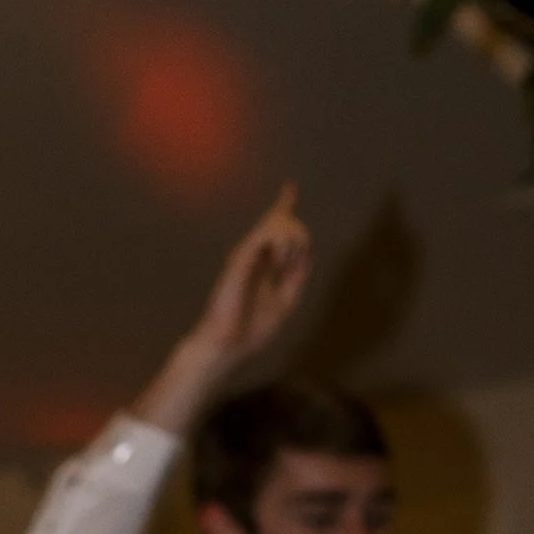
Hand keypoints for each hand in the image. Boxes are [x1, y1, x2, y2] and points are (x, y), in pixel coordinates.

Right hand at [135, 186, 311, 435]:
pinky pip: (269, 233)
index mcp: (262, 263)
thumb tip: (306, 254)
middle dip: (299, 238)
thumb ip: (296, 277)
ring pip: (279, 223)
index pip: (275, 227)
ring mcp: (245, 254)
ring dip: (291, 243)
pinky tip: (276, 264)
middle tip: (288, 267)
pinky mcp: (240, 256)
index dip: (284, 205)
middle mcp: (252, 254)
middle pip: (283, 220)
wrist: (228, 345)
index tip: (290, 188)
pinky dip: (282, 246)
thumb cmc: (250, 330)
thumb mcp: (285, 301)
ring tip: (281, 266)